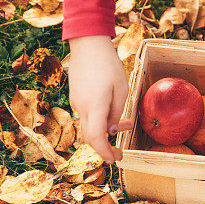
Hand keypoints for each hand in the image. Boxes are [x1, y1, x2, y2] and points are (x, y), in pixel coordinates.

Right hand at [68, 36, 132, 162]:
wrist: (88, 44)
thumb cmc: (108, 65)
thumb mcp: (121, 90)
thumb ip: (116, 113)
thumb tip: (111, 131)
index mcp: (94, 106)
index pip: (96, 138)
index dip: (105, 153)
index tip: (115, 159)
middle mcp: (82, 107)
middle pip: (90, 137)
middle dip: (105, 148)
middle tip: (119, 154)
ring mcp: (77, 102)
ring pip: (90, 126)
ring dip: (106, 130)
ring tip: (127, 125)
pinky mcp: (76, 96)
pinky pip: (88, 115)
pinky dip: (100, 119)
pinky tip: (114, 111)